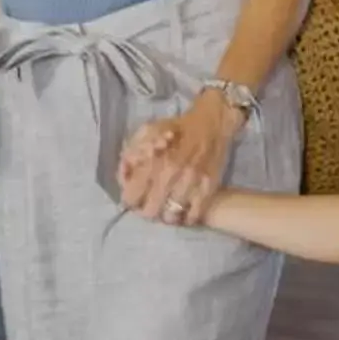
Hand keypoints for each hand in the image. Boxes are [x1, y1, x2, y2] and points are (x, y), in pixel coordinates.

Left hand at [120, 91, 240, 226]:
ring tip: (165, 207)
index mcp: (153, 160)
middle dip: (146, 210)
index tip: (133, 195)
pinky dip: (186, 218)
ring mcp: (191, 184)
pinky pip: (194, 215)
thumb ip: (132, 152)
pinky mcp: (208, 189)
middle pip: (150, 212)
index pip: (131, 197)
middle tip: (149, 203)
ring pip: (171, 217)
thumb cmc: (176, 127)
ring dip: (165, 214)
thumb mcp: (147, 131)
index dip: (129, 199)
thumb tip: (127, 172)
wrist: (212, 122)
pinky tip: (183, 210)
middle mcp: (171, 175)